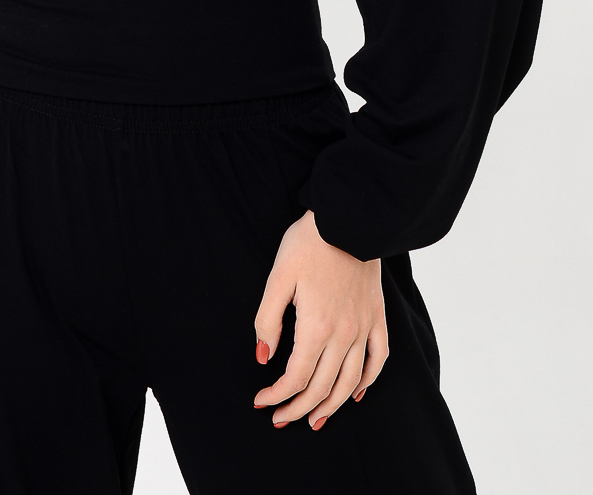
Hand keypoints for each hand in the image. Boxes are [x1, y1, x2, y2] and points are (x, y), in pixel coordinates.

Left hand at [252, 209, 387, 429]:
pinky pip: (378, 360)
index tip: (261, 401)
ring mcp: (364, 328)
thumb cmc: (308, 244)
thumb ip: (268, 319)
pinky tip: (356, 393)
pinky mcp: (377, 318)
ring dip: (332, 406)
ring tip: (315, 420)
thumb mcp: (278, 276)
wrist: (349, 218)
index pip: (296, 376)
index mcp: (316, 326)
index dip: (277, 395)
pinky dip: (367, 382)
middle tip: (281, 419)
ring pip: (350, 382)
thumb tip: (263, 357)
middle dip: (299, 408)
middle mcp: (344, 335)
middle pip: (322, 386)